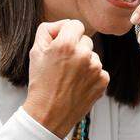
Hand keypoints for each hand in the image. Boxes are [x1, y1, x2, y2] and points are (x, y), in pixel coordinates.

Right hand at [22, 19, 108, 137]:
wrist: (49, 114)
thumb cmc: (41, 83)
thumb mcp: (35, 52)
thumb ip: (48, 30)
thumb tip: (62, 25)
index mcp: (66, 44)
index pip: (76, 25)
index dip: (67, 33)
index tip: (62, 43)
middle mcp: (84, 54)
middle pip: (86, 40)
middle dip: (76, 48)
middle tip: (63, 65)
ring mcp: (96, 68)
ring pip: (92, 56)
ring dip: (84, 63)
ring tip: (70, 78)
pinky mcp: (103, 81)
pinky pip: (99, 70)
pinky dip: (91, 76)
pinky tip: (78, 85)